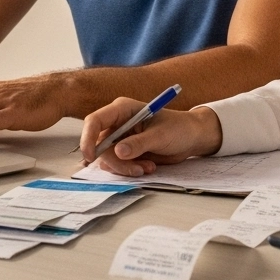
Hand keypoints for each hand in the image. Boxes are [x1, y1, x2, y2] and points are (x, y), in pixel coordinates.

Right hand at [79, 98, 222, 176]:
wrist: (191, 138)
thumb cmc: (179, 128)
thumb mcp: (160, 136)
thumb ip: (138, 144)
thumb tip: (118, 152)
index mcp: (122, 109)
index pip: (95, 121)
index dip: (88, 138)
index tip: (91, 156)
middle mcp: (117, 123)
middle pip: (100, 145)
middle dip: (117, 162)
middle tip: (137, 170)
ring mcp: (121, 138)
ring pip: (108, 159)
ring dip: (126, 168)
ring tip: (148, 167)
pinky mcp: (126, 152)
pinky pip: (117, 165)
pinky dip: (129, 170)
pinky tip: (147, 167)